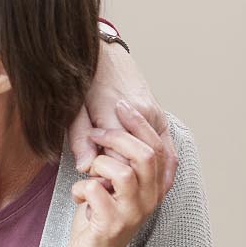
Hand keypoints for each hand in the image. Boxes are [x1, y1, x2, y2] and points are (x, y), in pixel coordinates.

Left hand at [64, 102, 172, 246]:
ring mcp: (134, 213)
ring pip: (122, 172)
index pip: (159, 146)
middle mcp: (151, 199)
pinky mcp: (112, 225)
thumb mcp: (110, 182)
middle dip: (116, 136)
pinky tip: (79, 197)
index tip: (121, 104)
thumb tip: (110, 124)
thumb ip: (115, 156)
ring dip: (98, 164)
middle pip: (145, 155)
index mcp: (155, 185)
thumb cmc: (99, 215)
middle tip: (95, 132)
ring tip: (88, 172)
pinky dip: (81, 188)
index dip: (140, 123)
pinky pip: (96, 191)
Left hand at [68, 36, 177, 192]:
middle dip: (126, 178)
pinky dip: (163, 170)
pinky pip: (169, 151)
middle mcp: (143, 113)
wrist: (106, 56)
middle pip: (140, 160)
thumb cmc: (87, 83)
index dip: (105, 175)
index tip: (92, 183)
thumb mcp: (76, 110)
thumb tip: (85, 167)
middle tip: (109, 185)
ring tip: (132, 190)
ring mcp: (157, 114)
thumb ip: (81, 138)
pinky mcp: (162, 117)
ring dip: (148, 178)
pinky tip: (153, 183)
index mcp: (118, 112)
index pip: (116, 158)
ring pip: (160, 158)